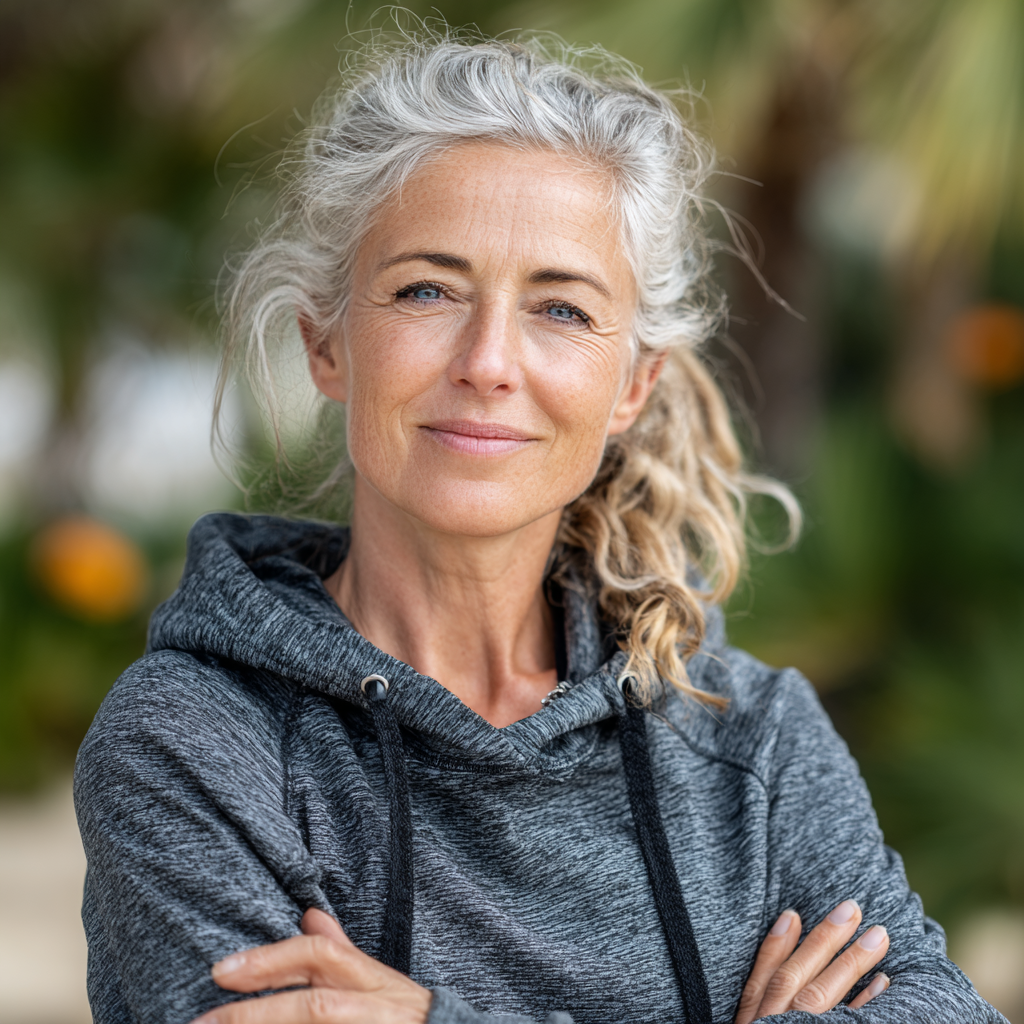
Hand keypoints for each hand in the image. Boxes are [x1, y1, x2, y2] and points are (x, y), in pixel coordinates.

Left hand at [191, 908, 431, 1023]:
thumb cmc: (404, 1016)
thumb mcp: (378, 979)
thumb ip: (340, 950)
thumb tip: (308, 914)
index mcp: (370, 979)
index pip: (319, 955)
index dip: (270, 960)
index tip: (220, 972)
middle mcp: (370, 1007)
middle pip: (312, 1007)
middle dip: (254, 1015)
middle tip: (202, 1023)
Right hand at [734, 900, 890, 1022]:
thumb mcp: (752, 1021)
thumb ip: (762, 991)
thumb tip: (786, 927)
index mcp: (752, 1018)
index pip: (765, 976)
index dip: (776, 944)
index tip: (793, 913)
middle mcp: (773, 1022)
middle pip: (796, 977)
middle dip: (824, 940)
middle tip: (853, 908)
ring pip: (821, 995)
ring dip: (850, 962)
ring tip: (878, 935)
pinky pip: (847, 1023)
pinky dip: (864, 1002)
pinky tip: (882, 980)